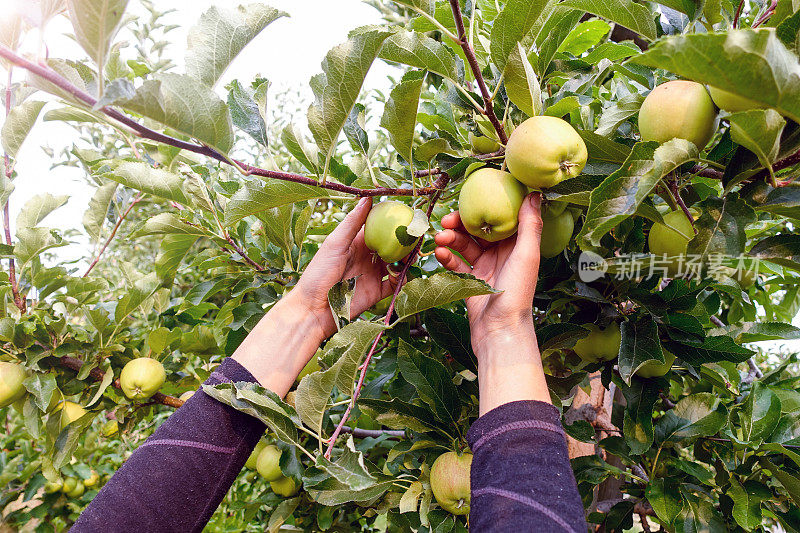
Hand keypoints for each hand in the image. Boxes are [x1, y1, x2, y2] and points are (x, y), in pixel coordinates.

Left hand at [293, 197, 397, 337]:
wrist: (314, 309)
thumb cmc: (318, 273)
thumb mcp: (335, 244)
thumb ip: (352, 223)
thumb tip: (368, 197)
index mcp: (357, 242)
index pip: (379, 226)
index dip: (393, 219)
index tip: (407, 213)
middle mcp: (368, 256)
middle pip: (393, 244)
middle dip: (405, 240)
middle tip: (417, 234)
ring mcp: (374, 274)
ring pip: (398, 263)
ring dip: (407, 258)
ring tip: (411, 255)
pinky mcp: (378, 292)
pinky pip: (397, 284)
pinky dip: (402, 278)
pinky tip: (401, 275)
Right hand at [434, 192, 549, 411]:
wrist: (500, 332)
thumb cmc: (517, 294)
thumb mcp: (526, 255)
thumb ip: (529, 225)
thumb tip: (535, 193)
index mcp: (516, 245)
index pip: (500, 217)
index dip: (485, 205)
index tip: (469, 197)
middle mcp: (501, 254)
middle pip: (478, 229)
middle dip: (461, 223)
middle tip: (447, 220)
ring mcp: (485, 267)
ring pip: (464, 245)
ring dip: (450, 239)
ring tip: (440, 239)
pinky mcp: (470, 281)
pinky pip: (456, 263)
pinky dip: (447, 257)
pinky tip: (439, 254)